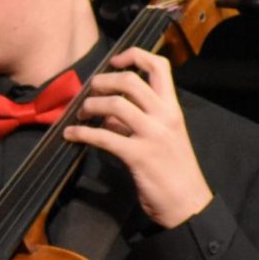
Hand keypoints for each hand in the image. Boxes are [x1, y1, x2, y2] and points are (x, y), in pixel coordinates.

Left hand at [62, 47, 211, 227]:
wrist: (187, 204)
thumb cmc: (172, 170)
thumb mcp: (161, 137)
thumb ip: (136, 121)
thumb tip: (105, 115)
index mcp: (172, 108)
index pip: (160, 66)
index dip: (134, 55)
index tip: (114, 61)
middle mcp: (165, 116)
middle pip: (130, 81)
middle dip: (102, 82)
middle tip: (88, 92)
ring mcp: (152, 135)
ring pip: (116, 105)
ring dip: (91, 106)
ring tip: (80, 115)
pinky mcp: (138, 156)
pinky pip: (103, 137)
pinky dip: (81, 134)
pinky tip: (71, 136)